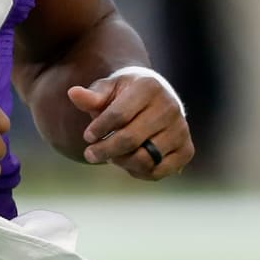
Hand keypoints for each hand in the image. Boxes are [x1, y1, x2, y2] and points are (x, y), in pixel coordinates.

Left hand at [68, 70, 193, 179]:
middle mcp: (170, 107)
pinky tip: (127, 162)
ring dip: (121, 161)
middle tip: (90, 154)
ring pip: (145, 158)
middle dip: (105, 150)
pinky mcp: (187, 149)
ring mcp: (181, 129)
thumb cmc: (124, 95)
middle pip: (131, 139)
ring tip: (111, 155)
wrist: (154, 99)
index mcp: (149, 87)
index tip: (86, 136)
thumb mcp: (107, 90)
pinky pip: (159, 172)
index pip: (119, 114)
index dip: (99, 128)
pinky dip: (139, 172)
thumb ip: (92, 96)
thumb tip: (73, 93)